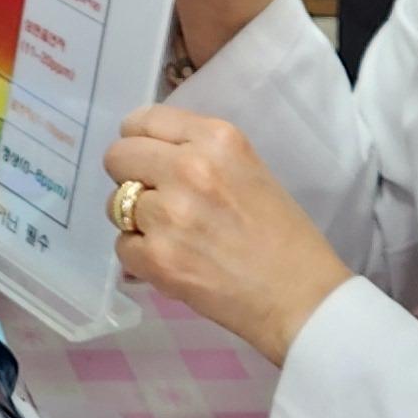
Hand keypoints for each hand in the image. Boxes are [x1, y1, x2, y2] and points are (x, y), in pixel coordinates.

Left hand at [103, 105, 354, 366]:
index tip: (147, 157)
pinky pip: (122, 246)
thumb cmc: (284, 235)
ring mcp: (169, 214)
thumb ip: (200, 153)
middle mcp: (189, 167)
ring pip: (116, 204)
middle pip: (118, 156)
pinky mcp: (157, 257)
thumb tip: (149, 152)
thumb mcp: (249, 170)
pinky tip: (173, 261)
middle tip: (156, 198)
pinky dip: (141, 256)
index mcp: (218, 139)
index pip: (145, 119)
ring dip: (136, 220)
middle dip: (130, 177)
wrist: (301, 297)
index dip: (140, 140)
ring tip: (172, 235)